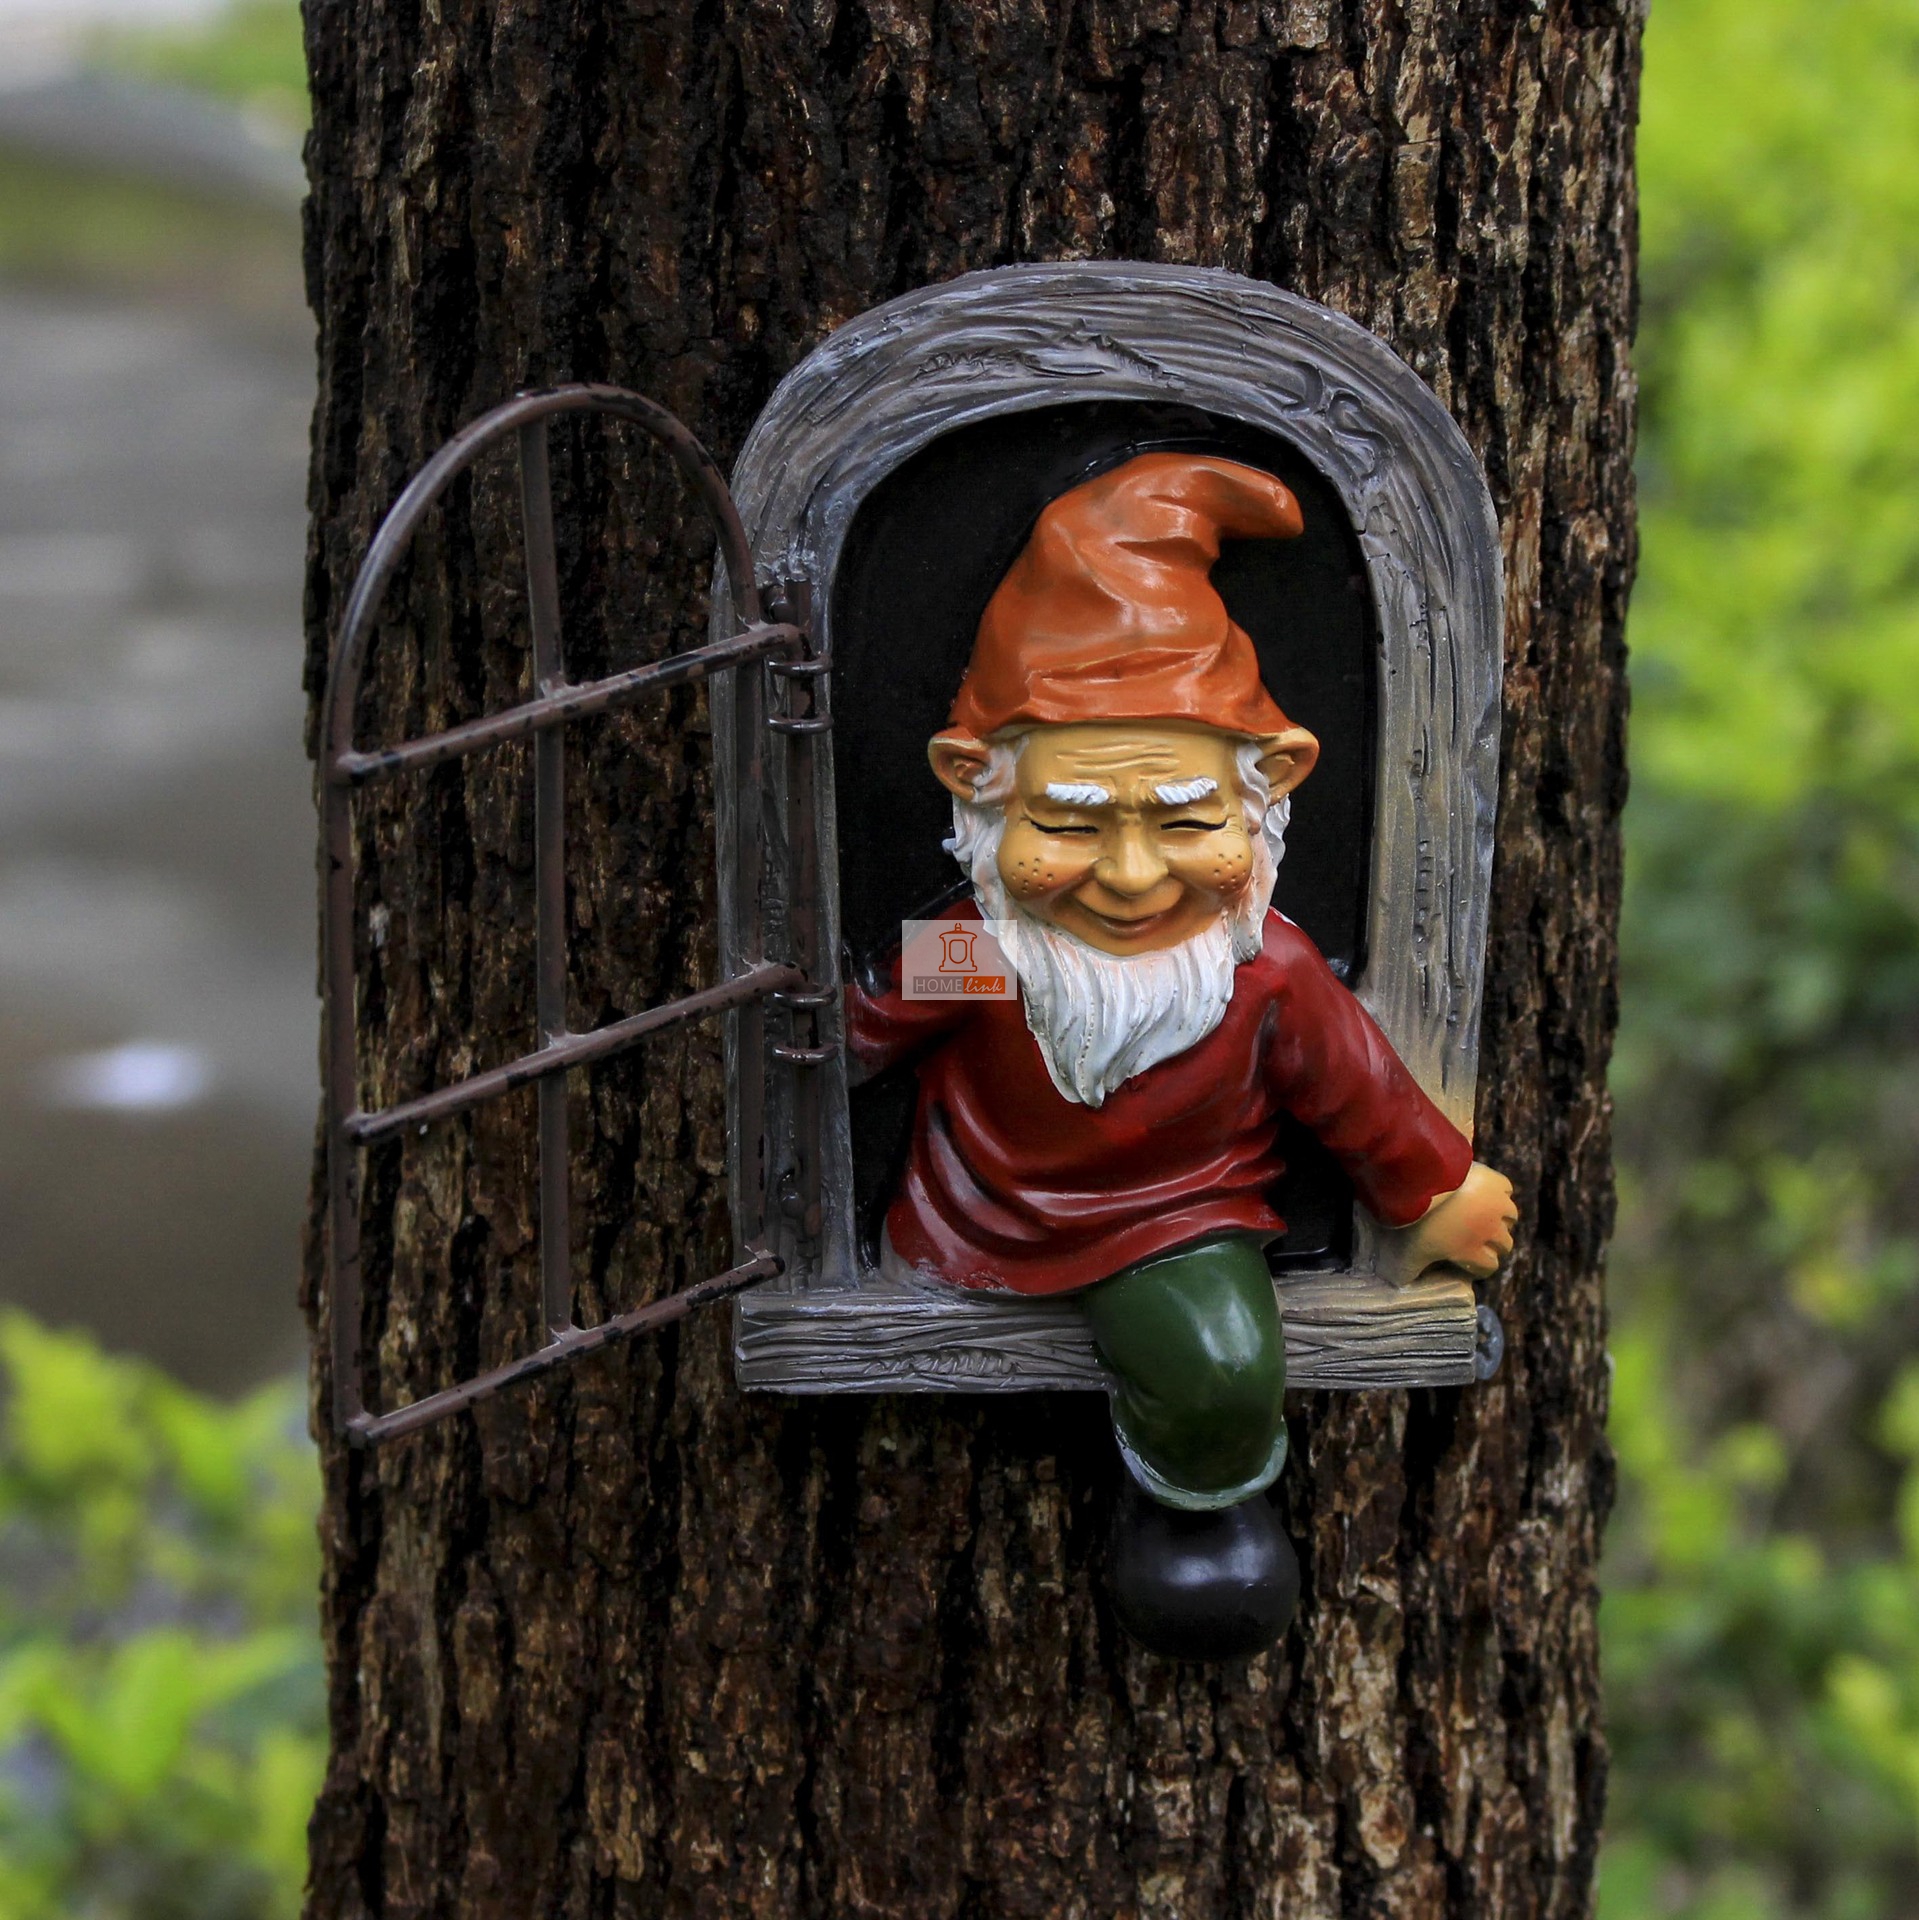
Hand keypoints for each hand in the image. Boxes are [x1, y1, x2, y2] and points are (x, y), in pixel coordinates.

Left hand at [1378, 1162, 1516, 1285]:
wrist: (1422, 1181)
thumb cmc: (1415, 1222)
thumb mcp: (1406, 1254)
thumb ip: (1406, 1273)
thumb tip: (1402, 1283)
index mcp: (1473, 1251)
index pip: (1490, 1267)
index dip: (1479, 1266)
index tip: (1466, 1260)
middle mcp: (1492, 1230)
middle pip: (1505, 1243)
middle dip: (1493, 1243)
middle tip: (1475, 1236)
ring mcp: (1497, 1205)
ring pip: (1510, 1216)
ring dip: (1499, 1217)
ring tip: (1482, 1212)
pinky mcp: (1495, 1181)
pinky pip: (1506, 1189)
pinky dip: (1498, 1191)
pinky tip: (1484, 1189)